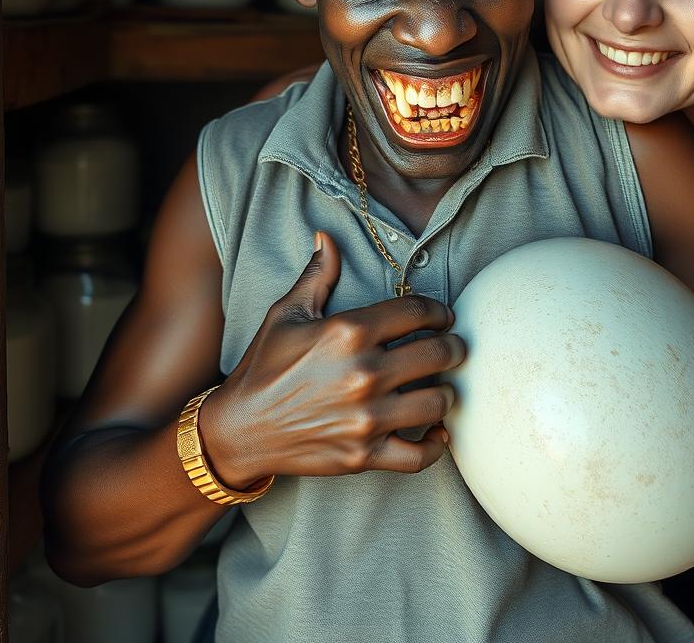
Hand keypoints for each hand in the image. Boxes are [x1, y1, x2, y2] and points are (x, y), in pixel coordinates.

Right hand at [199, 231, 464, 485]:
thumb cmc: (263, 366)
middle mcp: (363, 373)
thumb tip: (326, 236)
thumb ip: (317, 275)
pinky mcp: (364, 455)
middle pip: (439, 354)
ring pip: (438, 402)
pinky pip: (419, 456)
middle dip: (455, 348)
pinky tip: (437, 432)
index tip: (444, 317)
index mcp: (348, 332)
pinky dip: (436, 446)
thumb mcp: (286, 314)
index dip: (439, 312)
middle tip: (455, 348)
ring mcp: (366, 417)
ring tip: (443, 386)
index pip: (417, 312)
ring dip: (448, 393)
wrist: (238, 429)